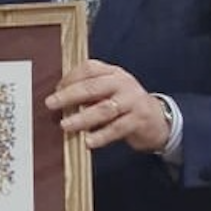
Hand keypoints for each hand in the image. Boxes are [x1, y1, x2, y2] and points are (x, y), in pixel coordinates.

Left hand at [47, 59, 169, 152]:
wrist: (158, 119)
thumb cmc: (123, 104)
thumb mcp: (108, 92)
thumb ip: (87, 94)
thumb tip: (58, 102)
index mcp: (112, 73)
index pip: (89, 69)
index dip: (70, 78)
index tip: (55, 89)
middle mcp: (123, 83)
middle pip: (93, 87)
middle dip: (70, 95)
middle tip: (51, 104)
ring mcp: (132, 101)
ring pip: (104, 109)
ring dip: (83, 118)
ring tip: (65, 125)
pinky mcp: (139, 120)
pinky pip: (117, 128)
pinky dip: (101, 135)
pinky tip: (88, 142)